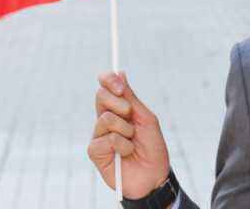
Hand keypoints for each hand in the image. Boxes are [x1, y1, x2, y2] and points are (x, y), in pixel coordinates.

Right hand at [88, 71, 170, 198]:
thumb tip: (121, 73)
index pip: (105, 86)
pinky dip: (123, 145)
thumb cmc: (152, 148)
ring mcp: (98, 135)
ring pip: (105, 118)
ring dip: (126, 129)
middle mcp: (105, 119)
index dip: (109, 80)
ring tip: (132, 140)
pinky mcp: (95, 151)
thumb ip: (132, 98)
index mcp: (117, 109)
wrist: (154, 176)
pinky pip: (108, 138)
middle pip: (101, 96)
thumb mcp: (146, 119)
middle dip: (121, 104)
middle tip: (131, 115)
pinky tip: (127, 153)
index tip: (121, 86)